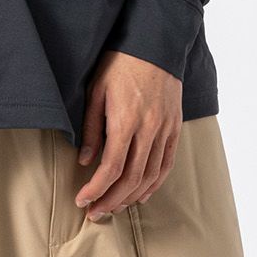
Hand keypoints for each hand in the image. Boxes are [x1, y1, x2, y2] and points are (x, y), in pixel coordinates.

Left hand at [75, 51, 183, 221]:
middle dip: (112, 200)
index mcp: (126, 119)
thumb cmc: (120, 64)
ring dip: (132, 197)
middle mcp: (149, 128)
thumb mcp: (95, 91)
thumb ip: (90, 128)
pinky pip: (167, 163)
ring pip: (151, 175)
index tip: (82, 199)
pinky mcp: (174, 127)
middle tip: (95, 213)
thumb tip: (85, 161)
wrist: (155, 44)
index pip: (112, 167)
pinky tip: (141, 195)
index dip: (97, 188)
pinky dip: (154, 183)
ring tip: (114, 207)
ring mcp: (165, 129)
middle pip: (132, 178)